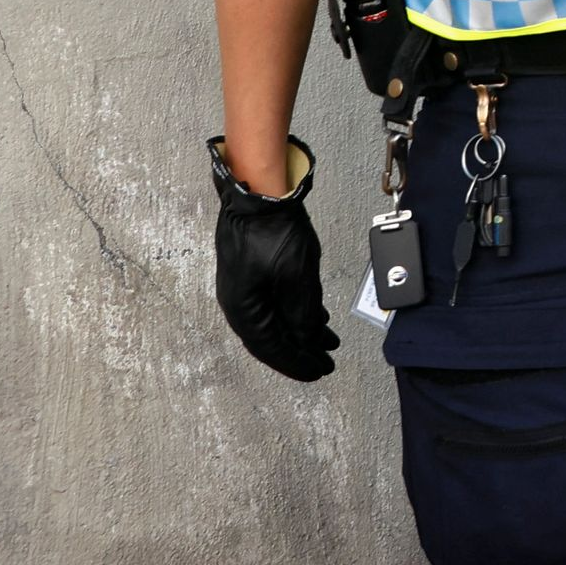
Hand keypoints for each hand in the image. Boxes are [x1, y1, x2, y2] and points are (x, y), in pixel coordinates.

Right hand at [209, 135, 336, 381]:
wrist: (258, 192)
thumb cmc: (273, 231)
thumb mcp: (297, 277)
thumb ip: (303, 312)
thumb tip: (308, 338)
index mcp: (244, 310)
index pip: (272, 347)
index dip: (297, 362)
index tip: (319, 371)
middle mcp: (239, 303)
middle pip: (271, 338)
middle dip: (300, 351)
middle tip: (324, 363)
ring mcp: (244, 287)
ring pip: (275, 320)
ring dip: (301, 332)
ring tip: (327, 342)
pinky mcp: (253, 272)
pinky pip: (275, 303)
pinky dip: (296, 312)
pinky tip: (315, 316)